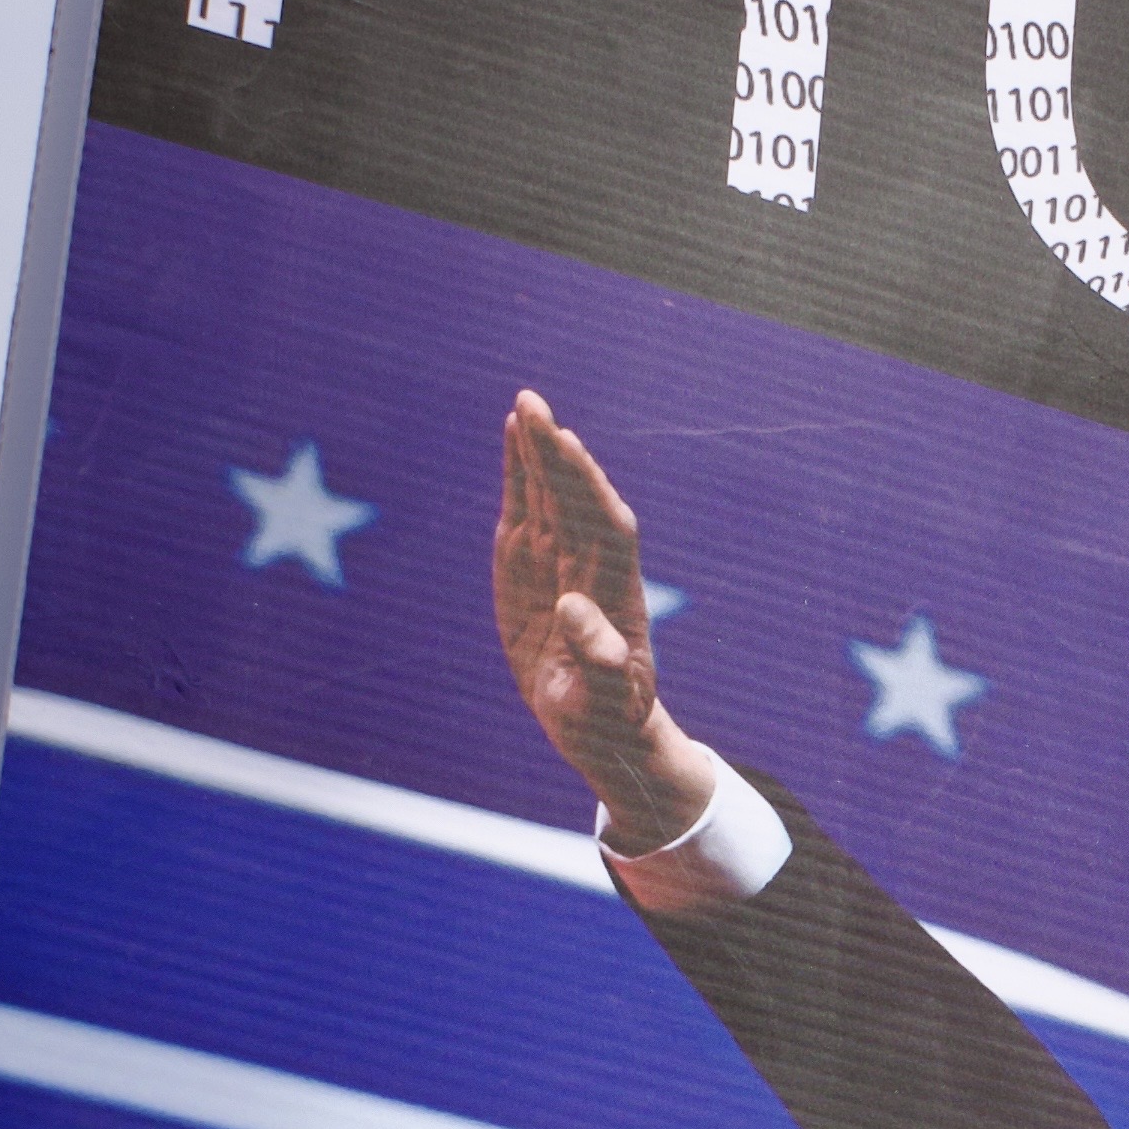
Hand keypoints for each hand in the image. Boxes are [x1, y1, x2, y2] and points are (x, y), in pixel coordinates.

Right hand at [493, 391, 725, 855]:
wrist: (598, 723)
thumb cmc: (609, 717)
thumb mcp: (604, 701)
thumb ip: (599, 660)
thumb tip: (574, 606)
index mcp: (613, 591)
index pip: (603, 524)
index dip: (586, 483)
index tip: (567, 444)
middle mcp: (589, 564)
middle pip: (575, 496)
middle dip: (555, 452)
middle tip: (532, 404)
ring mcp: (560, 559)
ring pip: (552, 494)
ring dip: (538, 450)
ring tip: (524, 405)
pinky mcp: (531, 563)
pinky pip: (527, 507)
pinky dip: (520, 472)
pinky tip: (514, 434)